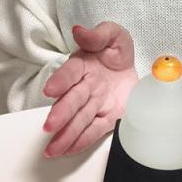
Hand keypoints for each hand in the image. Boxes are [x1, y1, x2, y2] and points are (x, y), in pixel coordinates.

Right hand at [42, 21, 137, 157]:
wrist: (132, 68)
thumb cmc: (116, 50)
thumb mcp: (113, 35)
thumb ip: (98, 34)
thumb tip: (79, 31)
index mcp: (84, 64)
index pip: (70, 72)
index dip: (60, 80)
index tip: (50, 90)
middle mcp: (85, 86)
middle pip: (72, 100)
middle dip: (61, 113)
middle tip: (50, 125)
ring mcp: (94, 104)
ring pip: (79, 120)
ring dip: (66, 134)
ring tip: (53, 148)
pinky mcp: (107, 118)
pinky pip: (93, 131)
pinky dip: (81, 141)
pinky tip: (67, 150)